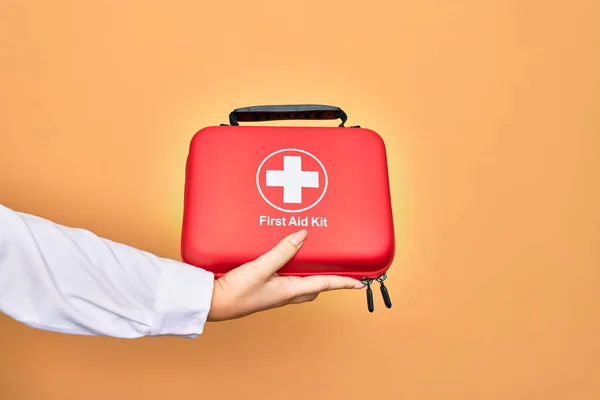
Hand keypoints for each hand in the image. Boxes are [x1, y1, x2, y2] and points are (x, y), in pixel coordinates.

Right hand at [207, 229, 364, 320]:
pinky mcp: (264, 289)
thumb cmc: (236, 292)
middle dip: (329, 281)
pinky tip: (284, 259)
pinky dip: (292, 272)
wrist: (214, 303)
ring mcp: (274, 293)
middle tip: (340, 271)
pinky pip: (286, 281)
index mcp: (290, 291)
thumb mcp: (261, 268)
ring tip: (315, 261)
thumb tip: (302, 236)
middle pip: (315, 287)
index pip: (324, 285)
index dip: (343, 283)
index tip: (360, 283)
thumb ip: (282, 251)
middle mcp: (285, 294)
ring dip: (311, 276)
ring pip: (301, 286)